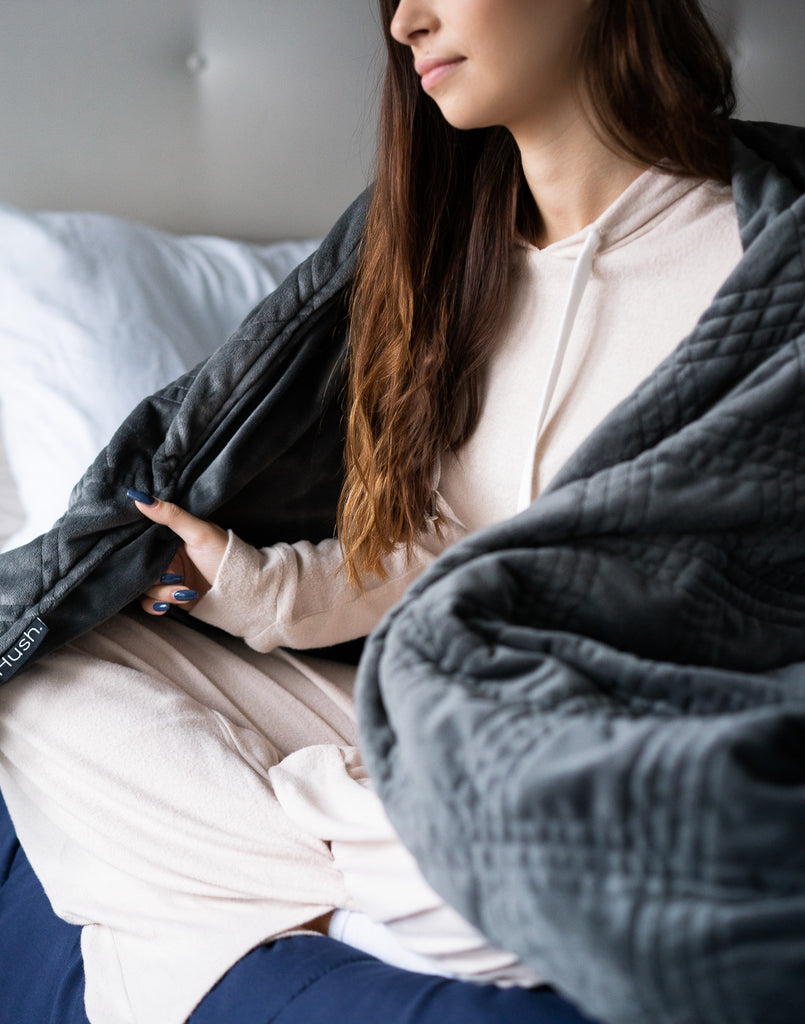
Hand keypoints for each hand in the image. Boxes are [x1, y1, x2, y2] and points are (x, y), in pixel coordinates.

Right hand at [127, 491, 228, 615]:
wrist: (243, 590)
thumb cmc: (225, 555)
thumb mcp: (199, 532)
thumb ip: (171, 516)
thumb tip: (140, 497)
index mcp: (171, 537)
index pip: (142, 539)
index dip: (139, 548)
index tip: (145, 554)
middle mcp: (166, 556)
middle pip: (141, 566)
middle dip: (154, 576)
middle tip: (175, 576)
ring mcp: (167, 576)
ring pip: (144, 586)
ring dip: (161, 592)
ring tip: (184, 591)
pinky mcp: (170, 595)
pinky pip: (149, 602)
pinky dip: (155, 605)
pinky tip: (167, 605)